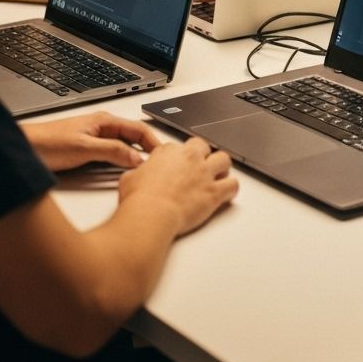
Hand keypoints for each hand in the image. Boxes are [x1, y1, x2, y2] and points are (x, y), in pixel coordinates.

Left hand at [21, 112, 160, 171]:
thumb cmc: (46, 143)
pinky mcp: (87, 151)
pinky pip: (111, 155)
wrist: (21, 150)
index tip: (163, 155)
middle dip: (147, 149)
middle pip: (133, 138)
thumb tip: (136, 158)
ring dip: (133, 157)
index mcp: (105, 121)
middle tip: (157, 165)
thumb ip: (113, 151)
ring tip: (144, 169)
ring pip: (123, 147)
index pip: (139, 129)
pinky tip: (122, 171)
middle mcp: (102, 128)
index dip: (154, 142)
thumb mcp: (85, 149)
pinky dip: (121, 162)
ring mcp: (95, 139)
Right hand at [118, 136, 237, 236]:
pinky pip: (233, 185)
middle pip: (203, 146)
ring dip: (221, 167)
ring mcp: (204, 174)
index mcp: (169, 152)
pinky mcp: (214, 192)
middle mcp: (190, 158)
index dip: (177, 158)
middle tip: (197, 168)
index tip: (175, 166)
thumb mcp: (129, 178)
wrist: (151, 215)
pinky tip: (226, 194)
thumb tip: (137, 175)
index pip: (177, 147)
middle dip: (201, 155)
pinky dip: (231, 189)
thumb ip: (139, 172)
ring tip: (216, 176)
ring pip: (223, 159)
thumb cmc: (139, 200)